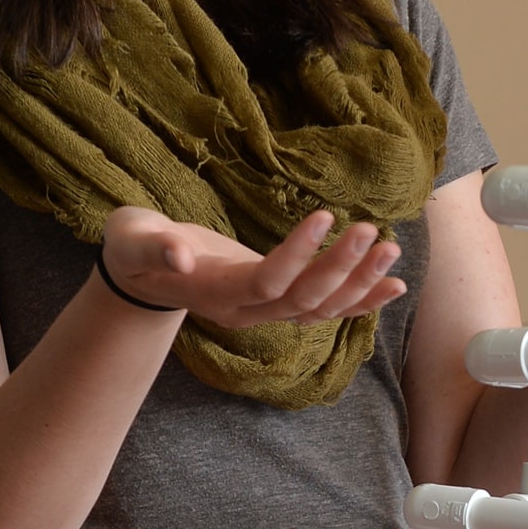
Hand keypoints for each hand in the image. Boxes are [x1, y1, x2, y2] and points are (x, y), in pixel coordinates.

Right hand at [97, 206, 405, 326]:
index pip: (266, 281)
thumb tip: (180, 254)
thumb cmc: (135, 248)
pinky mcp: (277, 302)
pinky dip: (362, 300)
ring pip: (320, 309)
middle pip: (302, 300)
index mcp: (216, 293)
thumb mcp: (133, 239)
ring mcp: (264, 311)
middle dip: (341, 270)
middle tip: (374, 233)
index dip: (297, 255)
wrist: (141, 275)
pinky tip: (394, 285)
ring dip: (360, 284)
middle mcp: (246, 311)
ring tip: (392, 253)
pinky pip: (326, 309)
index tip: (325, 216)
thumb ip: (155, 245)